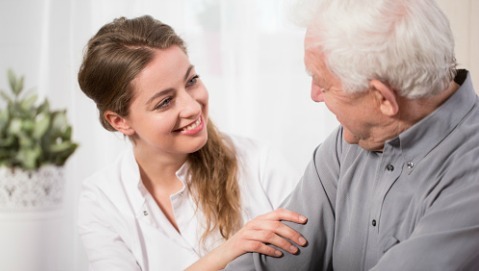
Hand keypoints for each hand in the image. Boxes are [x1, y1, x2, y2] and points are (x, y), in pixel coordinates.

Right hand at [185, 208, 307, 270]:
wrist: (224, 254)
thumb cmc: (245, 244)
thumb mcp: (258, 233)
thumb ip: (271, 230)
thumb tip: (293, 232)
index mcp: (259, 219)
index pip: (278, 212)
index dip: (292, 215)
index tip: (305, 220)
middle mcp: (254, 224)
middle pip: (276, 225)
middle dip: (291, 233)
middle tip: (303, 242)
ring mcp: (247, 233)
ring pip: (269, 235)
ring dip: (284, 243)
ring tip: (294, 250)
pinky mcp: (242, 244)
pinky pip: (258, 246)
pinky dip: (270, 250)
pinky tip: (278, 255)